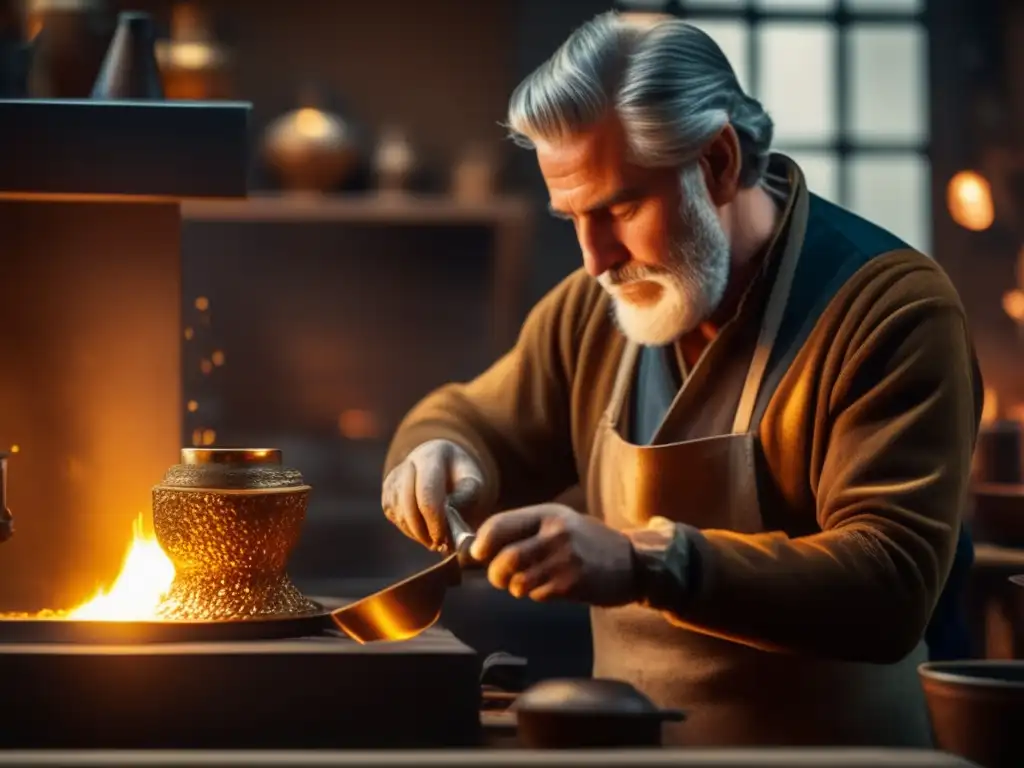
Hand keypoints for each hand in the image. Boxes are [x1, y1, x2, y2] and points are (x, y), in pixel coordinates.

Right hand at [381, 439, 483, 550]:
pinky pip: (396, 519)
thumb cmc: (461, 477)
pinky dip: (411, 530)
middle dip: (424, 531)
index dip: (434, 520)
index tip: (444, 539)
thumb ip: (466, 497)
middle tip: (439, 545)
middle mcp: (408, 464)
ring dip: (418, 533)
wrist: (444, 467)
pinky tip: (425, 530)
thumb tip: (449, 520)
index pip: (427, 493)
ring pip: (400, 515)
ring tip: (436, 539)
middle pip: (408, 506)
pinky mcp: (387, 494)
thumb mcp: (473, 481)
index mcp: (431, 456)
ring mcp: (394, 479)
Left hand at [469, 503, 637, 605]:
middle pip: (504, 559)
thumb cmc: (589, 541)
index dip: (481, 543)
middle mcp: (556, 534)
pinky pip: (537, 595)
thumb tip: (480, 544)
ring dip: (516, 587)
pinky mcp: (571, 585)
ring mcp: (564, 561)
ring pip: (517, 582)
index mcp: (548, 514)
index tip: (477, 553)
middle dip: (495, 573)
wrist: (632, 561)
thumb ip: (525, 528)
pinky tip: (549, 587)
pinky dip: (536, 595)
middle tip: (500, 576)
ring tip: (529, 581)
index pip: (500, 525)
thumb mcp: (560, 520)